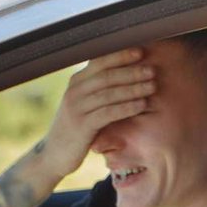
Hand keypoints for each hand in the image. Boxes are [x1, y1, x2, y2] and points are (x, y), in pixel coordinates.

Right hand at [40, 48, 155, 177]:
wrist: (54, 154)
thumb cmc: (77, 127)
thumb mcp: (84, 103)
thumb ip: (98, 88)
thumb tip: (123, 71)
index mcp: (76, 82)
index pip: (99, 62)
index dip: (120, 55)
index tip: (141, 51)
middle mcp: (74, 91)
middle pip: (106, 75)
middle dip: (131, 71)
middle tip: (152, 70)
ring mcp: (76, 108)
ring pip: (109, 93)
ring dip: (133, 88)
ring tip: (152, 86)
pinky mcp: (81, 126)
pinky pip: (107, 113)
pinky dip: (127, 107)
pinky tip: (142, 105)